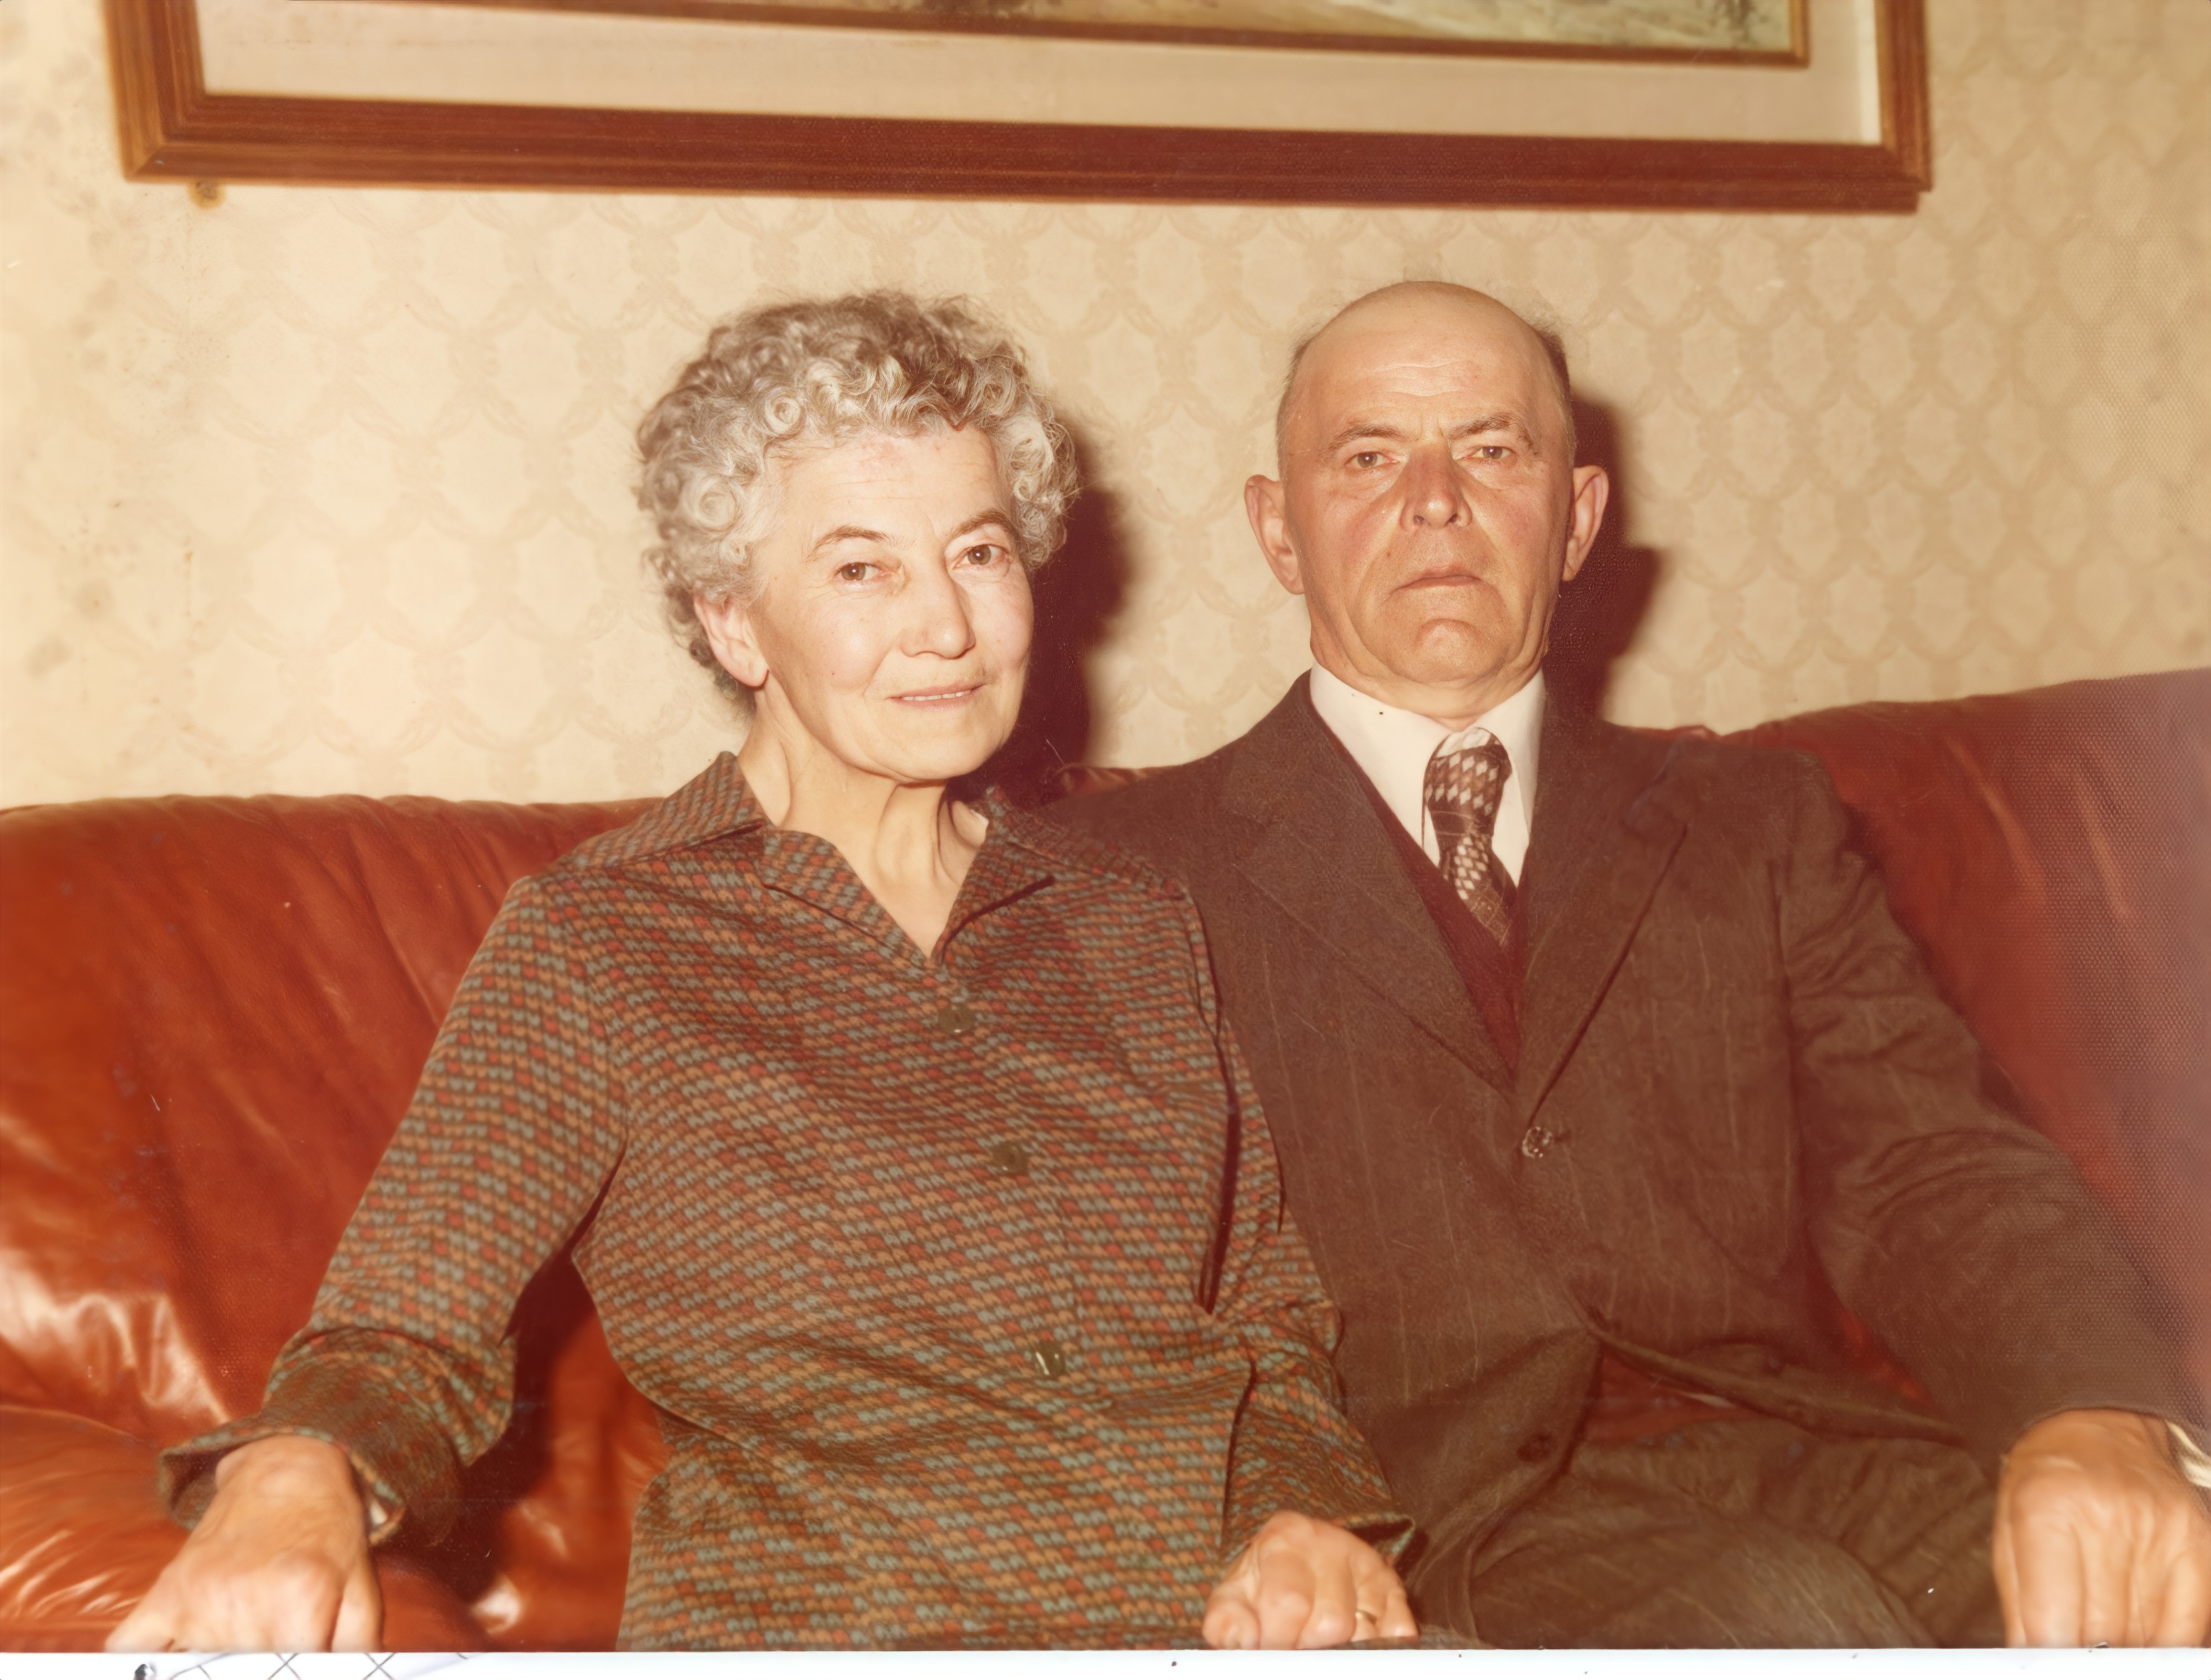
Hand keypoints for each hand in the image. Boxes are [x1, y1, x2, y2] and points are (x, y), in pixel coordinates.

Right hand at [107, 1434, 379, 1652]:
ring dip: (216, 1666)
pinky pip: (131, 1649)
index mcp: (300, 1600)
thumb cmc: (330, 1533)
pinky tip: (175, 1657)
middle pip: (243, 1676)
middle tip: (268, 1654)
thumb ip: (357, 1647)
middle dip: (260, 1669)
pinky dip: (142, 1665)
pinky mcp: (165, 1593)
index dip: (292, 1674)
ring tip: (241, 1644)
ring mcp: (198, 1599)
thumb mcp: (360, 1586)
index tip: (292, 1666)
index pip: (288, 1675)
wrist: (291, 1472)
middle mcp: (244, 1601)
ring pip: (197, 1671)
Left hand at [1203, 1509, 1417, 1648]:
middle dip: (1308, 1646)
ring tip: (1315, 1641)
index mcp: (1285, 1538)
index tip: (1267, 1647)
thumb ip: (1226, 1621)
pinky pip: (1397, 1631)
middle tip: (1294, 1645)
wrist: (1293, 1558)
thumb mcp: (1233, 1596)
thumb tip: (1244, 1641)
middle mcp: (1330, 1542)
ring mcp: (1366, 1563)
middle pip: (1331, 1621)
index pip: (1289, 1603)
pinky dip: (1375, 1646)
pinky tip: (1348, 1640)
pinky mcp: (1392, 1585)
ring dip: (1340, 1649)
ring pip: (1366, 1632)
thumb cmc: (1262, 1583)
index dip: (1276, 1639)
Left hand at [1993, 1408, 2210, 1646]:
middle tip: (2077, 1650)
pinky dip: (2164, 1641)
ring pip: (2148, 1638)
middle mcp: (2107, 1518)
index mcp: (2046, 1512)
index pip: (2053, 1624)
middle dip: (2087, 1656)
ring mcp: (2160, 1532)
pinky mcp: (2200, 1543)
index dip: (2052, 1660)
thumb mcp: (2008, 1530)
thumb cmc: (2045, 1482)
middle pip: (2103, 1636)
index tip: (2050, 1664)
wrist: (2096, 1427)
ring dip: (2126, 1649)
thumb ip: (2020, 1603)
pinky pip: (2189, 1626)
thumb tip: (2031, 1662)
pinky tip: (2142, 1630)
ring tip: (2104, 1635)